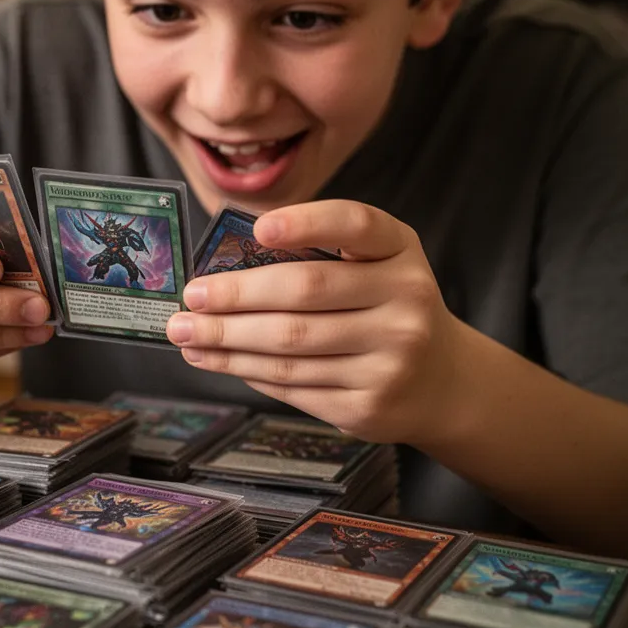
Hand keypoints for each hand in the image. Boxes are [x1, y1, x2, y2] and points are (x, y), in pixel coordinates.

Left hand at [166, 200, 464, 444]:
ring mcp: (390, 357)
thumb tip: (224, 269)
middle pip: (304, 293)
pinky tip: (217, 358)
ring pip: (289, 346)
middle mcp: (404, 301)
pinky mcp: (368, 404)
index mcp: (399, 250)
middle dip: (237, 295)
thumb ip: (317, 255)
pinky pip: (293, 384)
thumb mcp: (374, 264)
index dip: (306, 224)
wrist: (441, 380)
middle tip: (192, 297)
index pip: (355, 225)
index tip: (259, 229)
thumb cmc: (385, 306)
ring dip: (226, 340)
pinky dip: (245, 369)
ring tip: (187, 333)